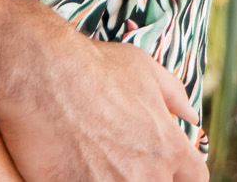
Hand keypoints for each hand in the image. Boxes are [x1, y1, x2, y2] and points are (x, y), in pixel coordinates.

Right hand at [0, 38, 205, 181]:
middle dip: (141, 176)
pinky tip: (68, 166)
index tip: (160, 166)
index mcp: (169, 149)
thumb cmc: (93, 66)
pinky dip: (77, 180)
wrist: (42, 74)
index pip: (194, 179)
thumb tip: (191, 116)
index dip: (178, 174)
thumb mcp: (144, 68)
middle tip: (117, 161)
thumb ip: (174, 95)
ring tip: (90, 161)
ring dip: (106, 179)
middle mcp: (147, 176)